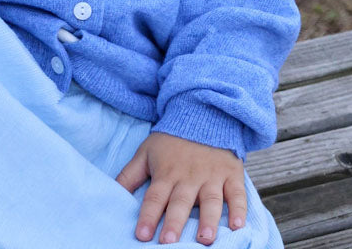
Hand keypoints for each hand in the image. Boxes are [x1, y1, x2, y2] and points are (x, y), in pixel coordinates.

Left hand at [115, 132, 246, 244]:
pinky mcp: (231, 174)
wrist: (202, 114)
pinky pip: (237, 193)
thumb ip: (129, 176)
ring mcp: (212, 176)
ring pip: (211, 200)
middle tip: (168, 242)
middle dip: (174, 222)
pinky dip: (239, 209)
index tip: (141, 235)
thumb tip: (111, 194)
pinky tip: (238, 225)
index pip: (155, 197)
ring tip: (205, 239)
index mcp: (166, 173)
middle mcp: (189, 177)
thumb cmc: (171, 140)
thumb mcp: (146, 152)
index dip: (147, 216)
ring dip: (208, 220)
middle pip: (181, 202)